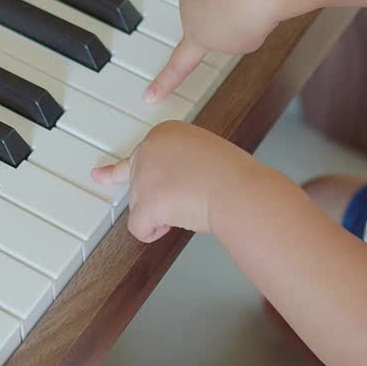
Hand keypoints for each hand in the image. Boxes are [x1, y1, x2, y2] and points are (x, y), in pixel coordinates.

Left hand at [91, 120, 256, 242]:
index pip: (142, 157)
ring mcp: (144, 176)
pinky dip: (152, 232)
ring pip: (139, 205)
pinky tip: (169, 226)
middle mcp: (148, 149)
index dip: (153, 176)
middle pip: (136, 182)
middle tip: (175, 199)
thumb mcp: (203, 152)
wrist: (238, 190)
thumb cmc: (232, 175)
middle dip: (153, 195)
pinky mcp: (144, 202)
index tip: (128, 176)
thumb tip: (170, 184)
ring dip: (160, 213)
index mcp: (164, 133)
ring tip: (189, 207)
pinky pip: (138, 227)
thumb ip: (180, 160)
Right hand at [145, 0, 280, 101]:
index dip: (164, 83)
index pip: (180, 65)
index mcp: (198, 37)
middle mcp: (189, 9)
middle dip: (230, 12)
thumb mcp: (245, 41)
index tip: (148, 97)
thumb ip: (230, 30)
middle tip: (249, 12)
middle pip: (211, 13)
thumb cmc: (255, 14)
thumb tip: (226, 2)